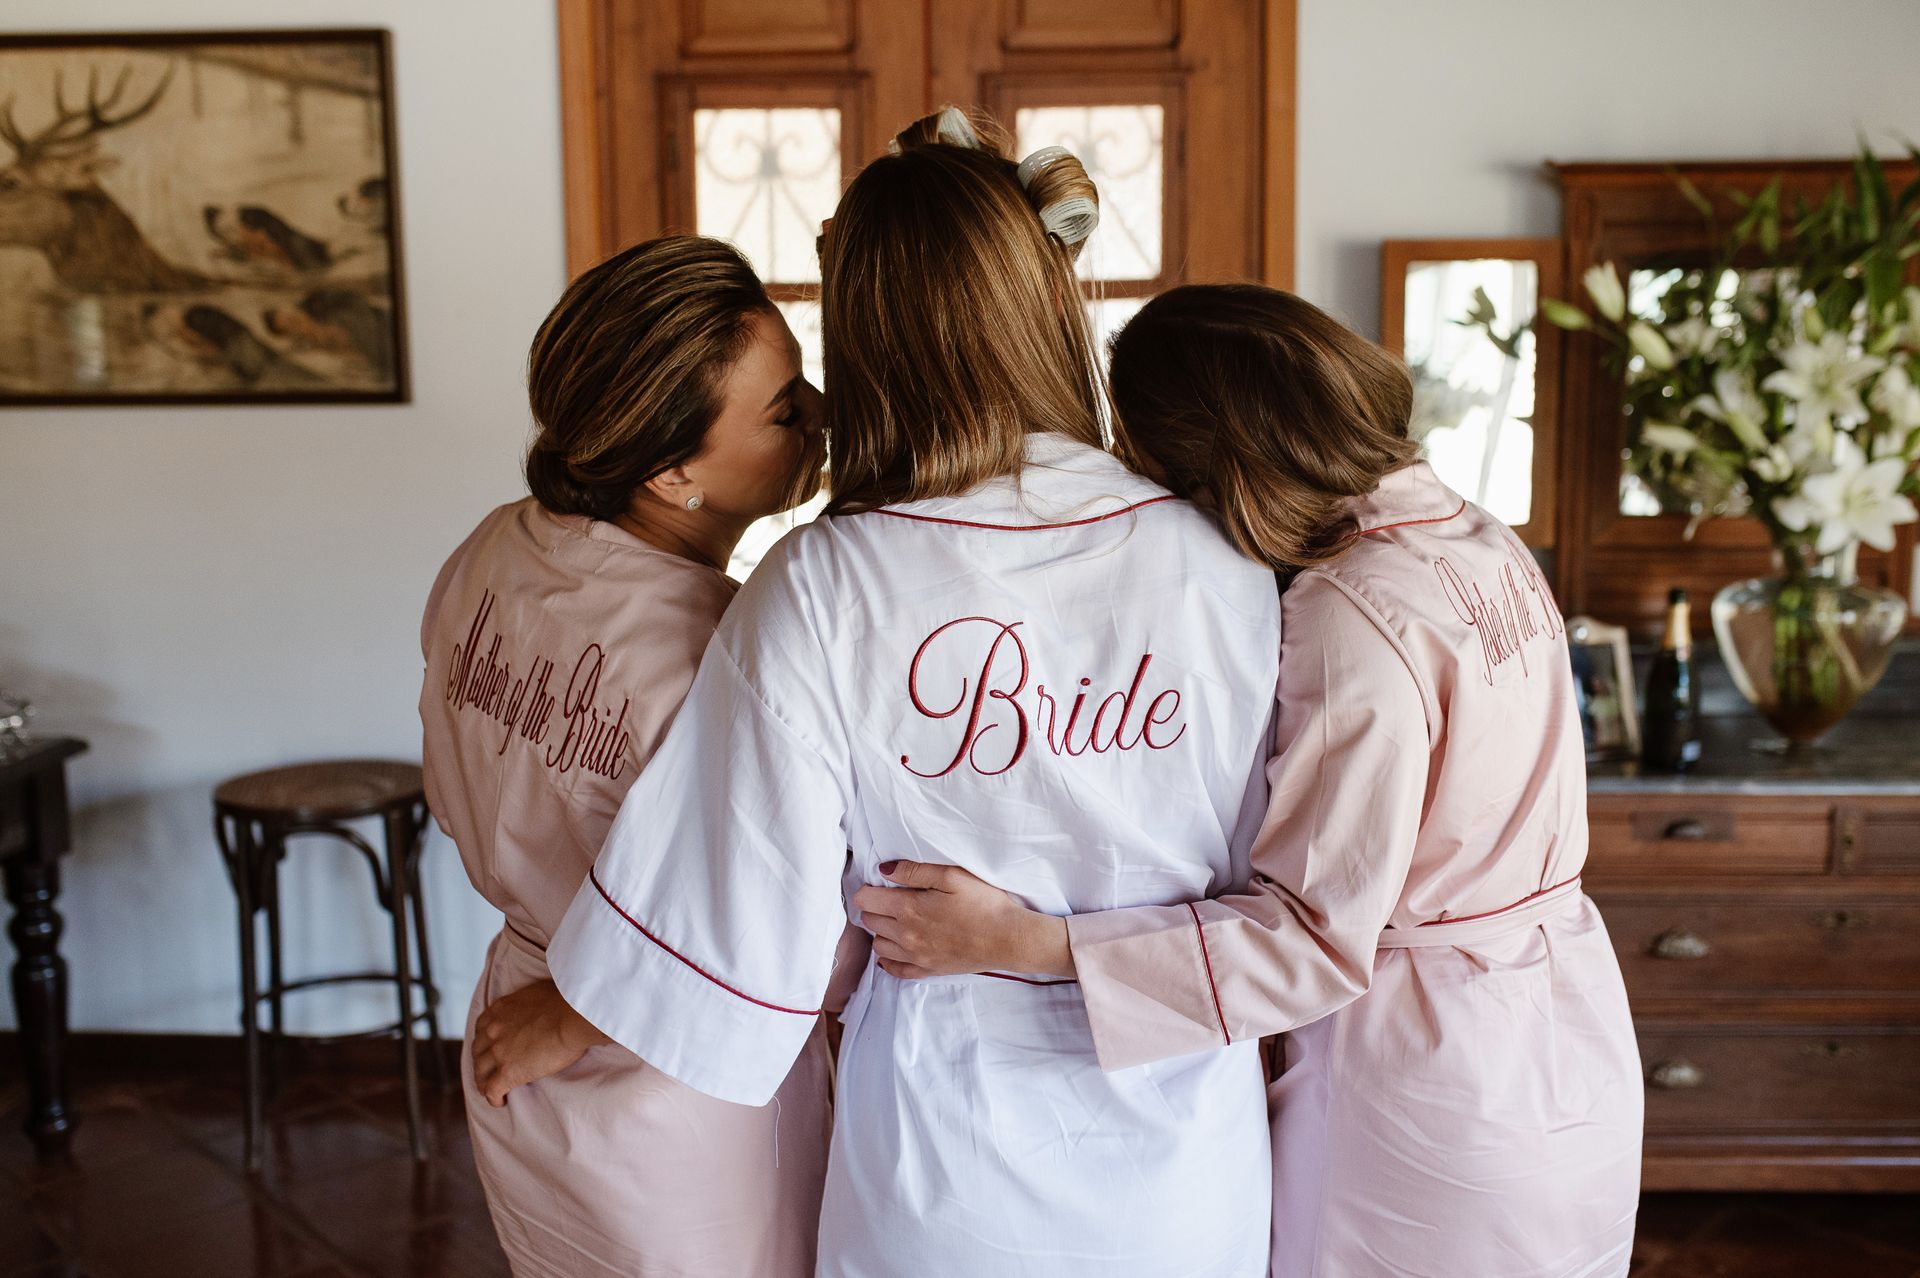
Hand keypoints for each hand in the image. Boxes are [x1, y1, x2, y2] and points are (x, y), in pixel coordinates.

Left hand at [471, 979, 609, 1107]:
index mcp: (499, 1010)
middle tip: (490, 1070)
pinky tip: (501, 1102)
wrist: (573, 1017)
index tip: (490, 1047)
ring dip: (484, 1082)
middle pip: (477, 1052)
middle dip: (481, 1062)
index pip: (481, 1028)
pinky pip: (492, 1091)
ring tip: (492, 1089)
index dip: (484, 1041)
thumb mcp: (537, 992)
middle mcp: (493, 1031)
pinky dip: (493, 1098)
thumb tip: (533, 1006)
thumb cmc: (566, 1001)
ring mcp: (498, 1053)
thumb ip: (525, 1002)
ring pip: (480, 1073)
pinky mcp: (507, 1073)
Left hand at [851, 860, 1072, 979]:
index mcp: (909, 908)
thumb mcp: (952, 875)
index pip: (866, 900)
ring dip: (881, 931)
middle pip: (869, 921)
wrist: (1007, 939)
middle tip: (889, 899)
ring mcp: (915, 956)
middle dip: (874, 908)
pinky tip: (897, 949)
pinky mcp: (927, 970)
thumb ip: (914, 870)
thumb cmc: (984, 903)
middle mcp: (905, 935)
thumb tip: (884, 870)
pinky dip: (889, 959)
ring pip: (878, 946)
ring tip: (896, 921)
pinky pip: (895, 970)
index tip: (879, 885)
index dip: (868, 889)